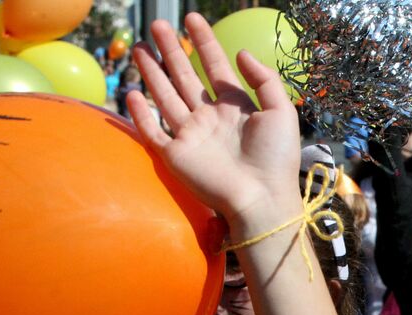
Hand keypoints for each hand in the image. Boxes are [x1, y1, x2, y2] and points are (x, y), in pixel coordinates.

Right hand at [128, 14, 301, 238]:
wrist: (261, 198)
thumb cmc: (275, 158)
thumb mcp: (280, 111)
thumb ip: (263, 79)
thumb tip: (238, 52)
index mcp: (235, 108)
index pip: (214, 67)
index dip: (204, 43)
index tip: (192, 19)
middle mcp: (210, 118)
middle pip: (185, 77)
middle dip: (172, 50)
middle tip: (158, 24)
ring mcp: (192, 136)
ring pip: (166, 97)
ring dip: (153, 73)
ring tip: (140, 47)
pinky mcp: (176, 156)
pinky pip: (153, 132)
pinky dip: (141, 115)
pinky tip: (131, 93)